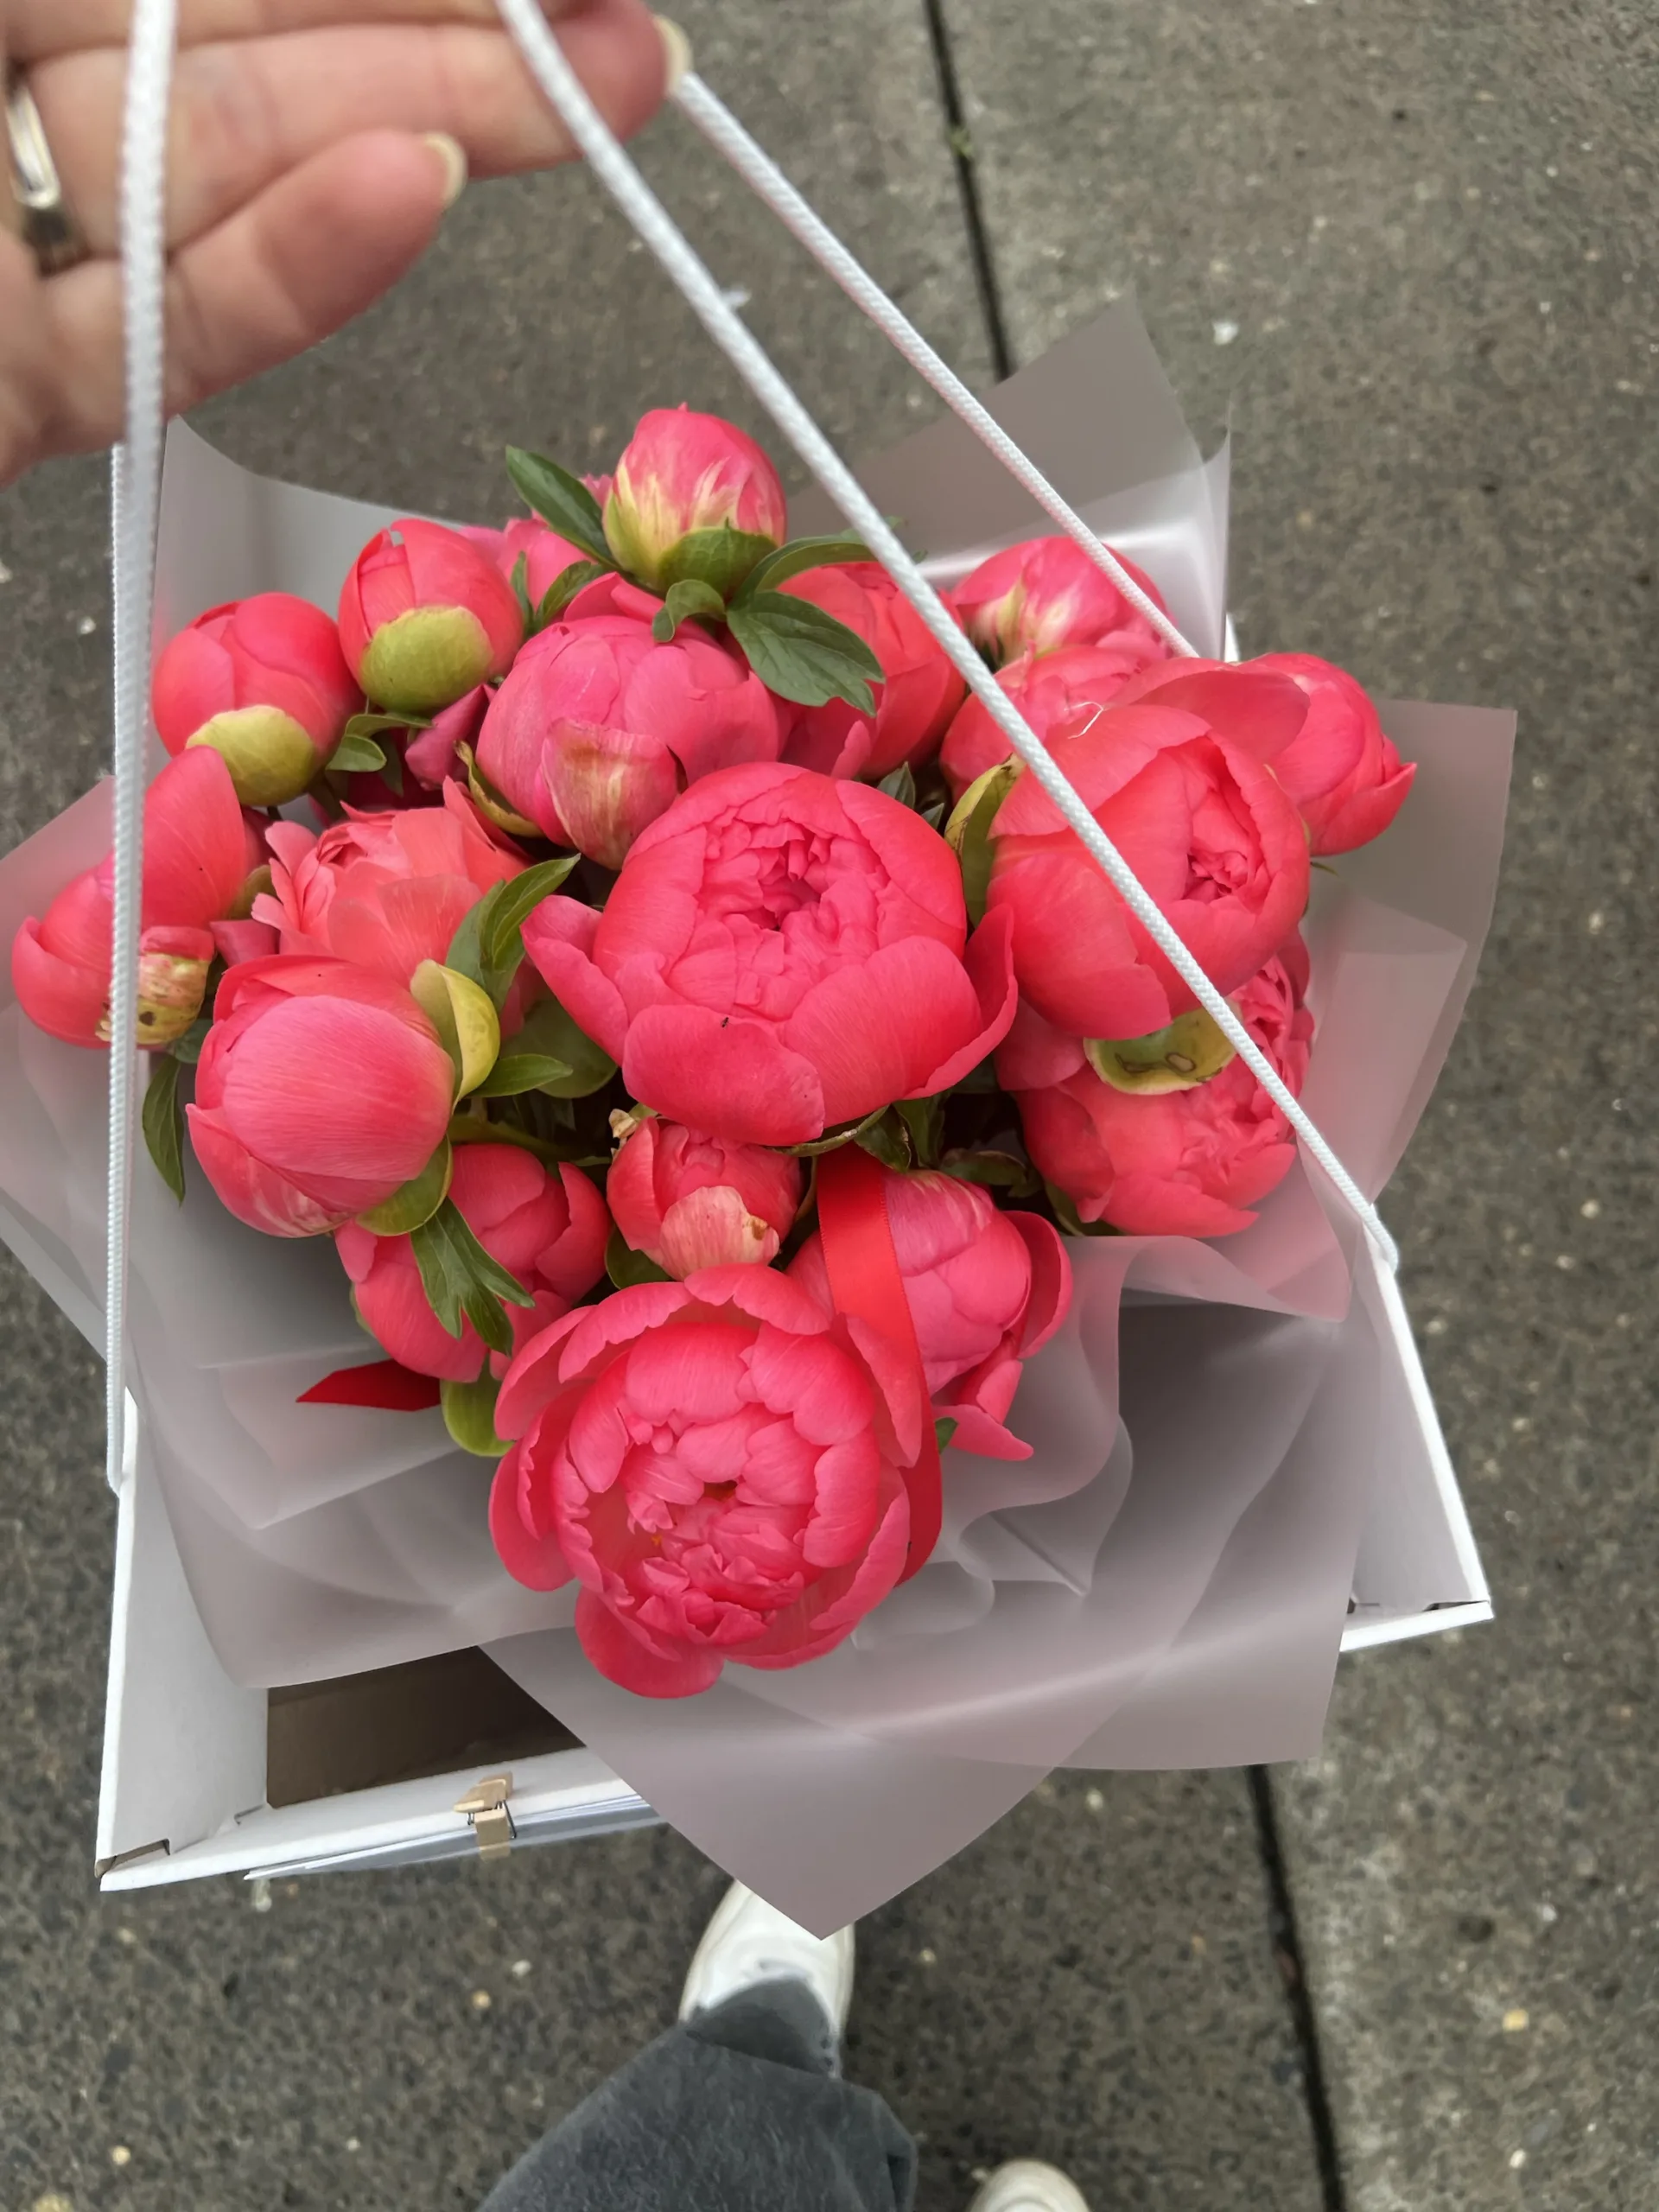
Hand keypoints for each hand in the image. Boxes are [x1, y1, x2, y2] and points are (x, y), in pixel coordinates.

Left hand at [0, 0, 673, 485]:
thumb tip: (344, 76)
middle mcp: (9, 99)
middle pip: (263, 46)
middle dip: (458, 36)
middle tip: (626, 45)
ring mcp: (28, 244)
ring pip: (250, 173)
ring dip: (429, 126)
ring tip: (585, 106)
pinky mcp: (43, 384)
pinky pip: (191, 315)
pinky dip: (311, 259)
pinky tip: (418, 191)